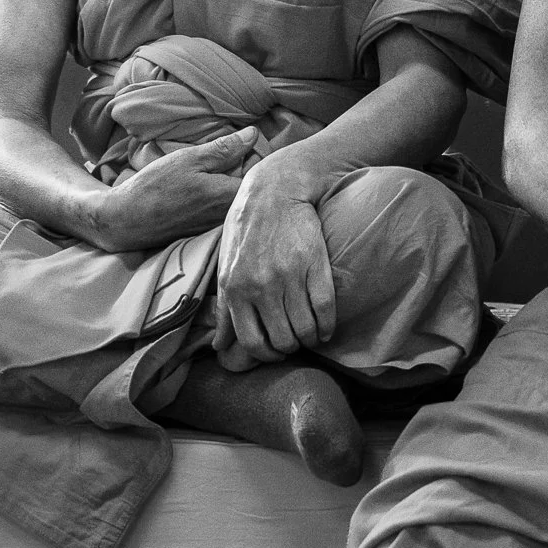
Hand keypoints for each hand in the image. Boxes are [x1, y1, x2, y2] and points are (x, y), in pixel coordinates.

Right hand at [87, 132, 251, 252]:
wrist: (126, 220)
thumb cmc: (156, 187)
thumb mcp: (190, 159)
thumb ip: (224, 148)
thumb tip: (253, 134)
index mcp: (231, 196)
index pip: (261, 171)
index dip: (256, 154)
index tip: (245, 142)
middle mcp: (231, 215)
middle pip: (251, 185)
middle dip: (246, 166)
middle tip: (229, 151)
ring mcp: (220, 225)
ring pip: (238, 196)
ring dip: (232, 179)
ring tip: (215, 167)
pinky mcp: (209, 230)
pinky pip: (225, 206)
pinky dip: (221, 192)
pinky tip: (203, 185)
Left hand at [213, 162, 335, 369]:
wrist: (274, 191)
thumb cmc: (246, 230)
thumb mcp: (225, 267)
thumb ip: (223, 309)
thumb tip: (219, 346)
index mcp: (235, 289)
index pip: (252, 342)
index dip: (267, 355)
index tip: (276, 352)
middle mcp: (260, 286)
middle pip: (282, 340)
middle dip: (291, 347)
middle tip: (295, 341)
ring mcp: (289, 276)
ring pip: (305, 329)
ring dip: (311, 339)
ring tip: (311, 335)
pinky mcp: (314, 265)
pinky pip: (325, 309)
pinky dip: (328, 326)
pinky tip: (326, 328)